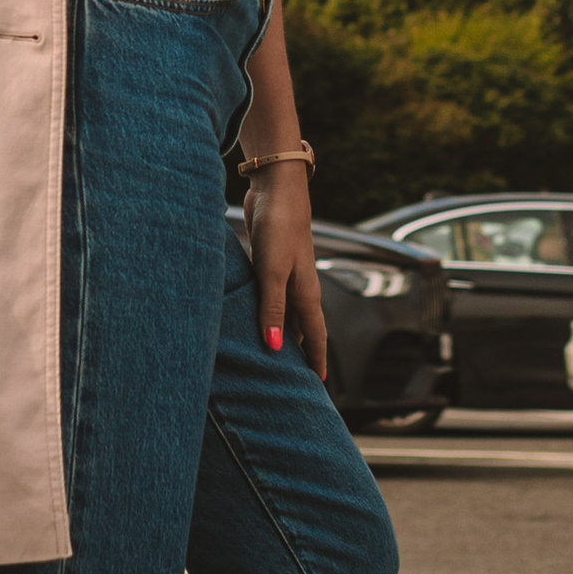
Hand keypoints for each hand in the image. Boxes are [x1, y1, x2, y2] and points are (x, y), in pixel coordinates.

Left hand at [245, 163, 329, 376]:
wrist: (275, 189)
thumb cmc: (278, 228)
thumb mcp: (273, 272)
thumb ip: (273, 308)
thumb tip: (276, 347)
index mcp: (306, 292)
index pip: (315, 335)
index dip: (315, 359)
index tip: (318, 384)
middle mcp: (299, 287)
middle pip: (303, 327)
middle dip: (301, 352)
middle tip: (295, 378)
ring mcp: (285, 274)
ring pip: (286, 313)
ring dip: (283, 333)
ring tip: (274, 355)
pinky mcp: (270, 263)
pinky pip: (270, 297)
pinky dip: (267, 313)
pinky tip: (254, 318)